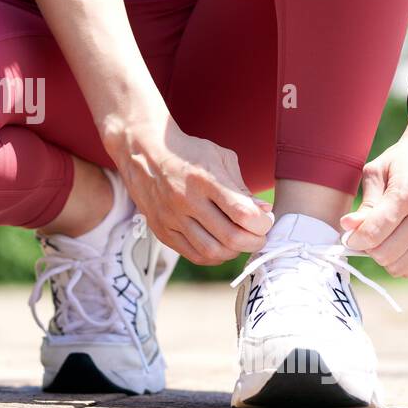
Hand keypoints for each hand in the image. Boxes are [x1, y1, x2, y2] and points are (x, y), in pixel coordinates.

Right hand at [104, 115, 272, 265]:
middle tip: (259, 236)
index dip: (262, 224)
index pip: (243, 213)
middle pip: (231, 237)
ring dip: (234, 252)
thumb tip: (264, 212)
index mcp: (204, 178)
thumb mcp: (219, 157)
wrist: (143, 151)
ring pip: (212, 252)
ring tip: (239, 241)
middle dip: (254, 242)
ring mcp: (171, 217)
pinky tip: (220, 246)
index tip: (265, 220)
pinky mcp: (161, 230)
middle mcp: (186, 200)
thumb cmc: (188, 152)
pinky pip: (193, 255)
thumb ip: (241, 186)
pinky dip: (213, 256)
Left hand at [340, 92, 407, 276]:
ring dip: (383, 257)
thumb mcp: (378, 171)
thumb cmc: (406, 157)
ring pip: (400, 265)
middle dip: (367, 248)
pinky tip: (394, 243)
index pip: (374, 233)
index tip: (348, 235)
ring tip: (380, 238)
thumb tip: (347, 227)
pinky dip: (399, 261)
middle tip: (364, 234)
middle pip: (385, 253)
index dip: (354, 239)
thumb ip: (365, 203)